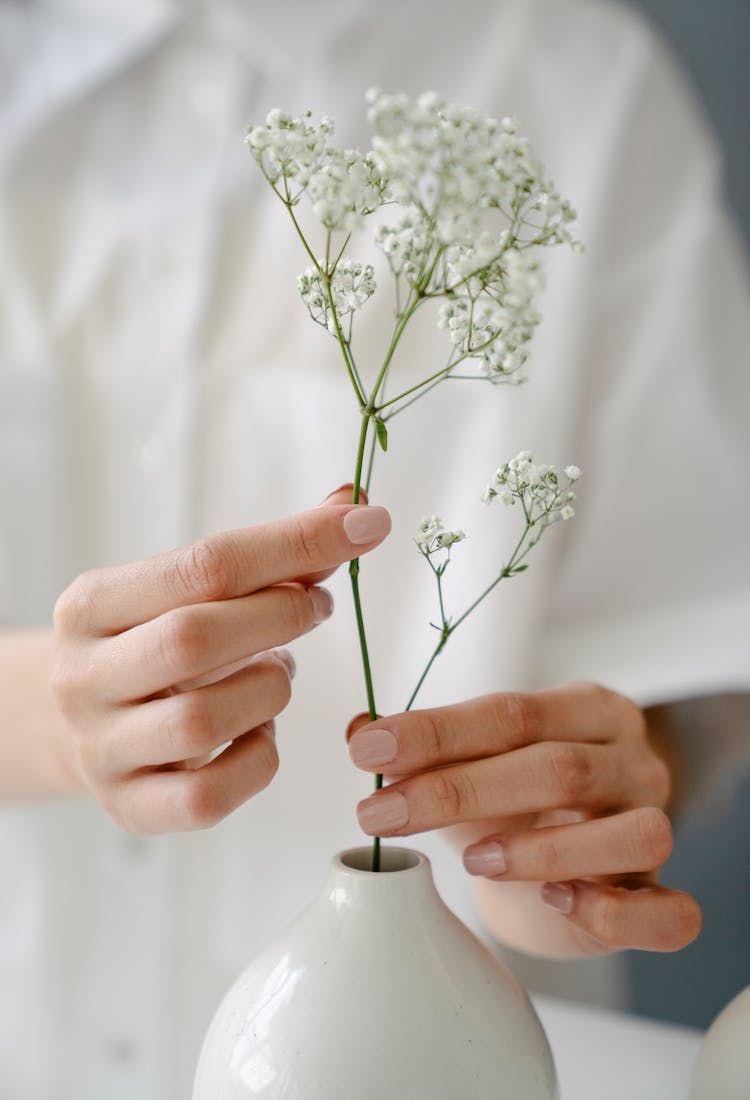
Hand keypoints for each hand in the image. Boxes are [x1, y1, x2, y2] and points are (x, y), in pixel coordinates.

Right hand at [53, 488, 389, 832]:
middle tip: (318, 606)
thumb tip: (354, 506)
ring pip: (202, 721)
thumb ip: (271, 554)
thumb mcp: (188, 592)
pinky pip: (209, 796)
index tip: (364, 525)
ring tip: (278, 670)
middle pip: (193, 638)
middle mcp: (82, 677)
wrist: (81, 724)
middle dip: (281, 615)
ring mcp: (100, 749)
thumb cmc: (153, 643)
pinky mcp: (128, 807)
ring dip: (269, 689)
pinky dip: (257, 757)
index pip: (202, 564)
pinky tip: (260, 730)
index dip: (293, 544)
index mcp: (90, 605)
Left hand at [348, 683, 700, 955]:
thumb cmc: (518, 802)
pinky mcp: (660, 897)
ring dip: (543, 850)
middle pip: (559, 767)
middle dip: (459, 790)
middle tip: (379, 813)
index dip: (436, 732)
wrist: (566, 865)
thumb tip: (357, 728)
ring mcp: (656, 825)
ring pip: (629, 834)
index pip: (512, 712)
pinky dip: (613, 910)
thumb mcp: (470, 763)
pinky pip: (668, 911)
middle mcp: (633, 760)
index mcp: (587, 709)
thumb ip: (419, 746)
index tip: (367, 752)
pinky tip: (555, 900)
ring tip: (473, 861)